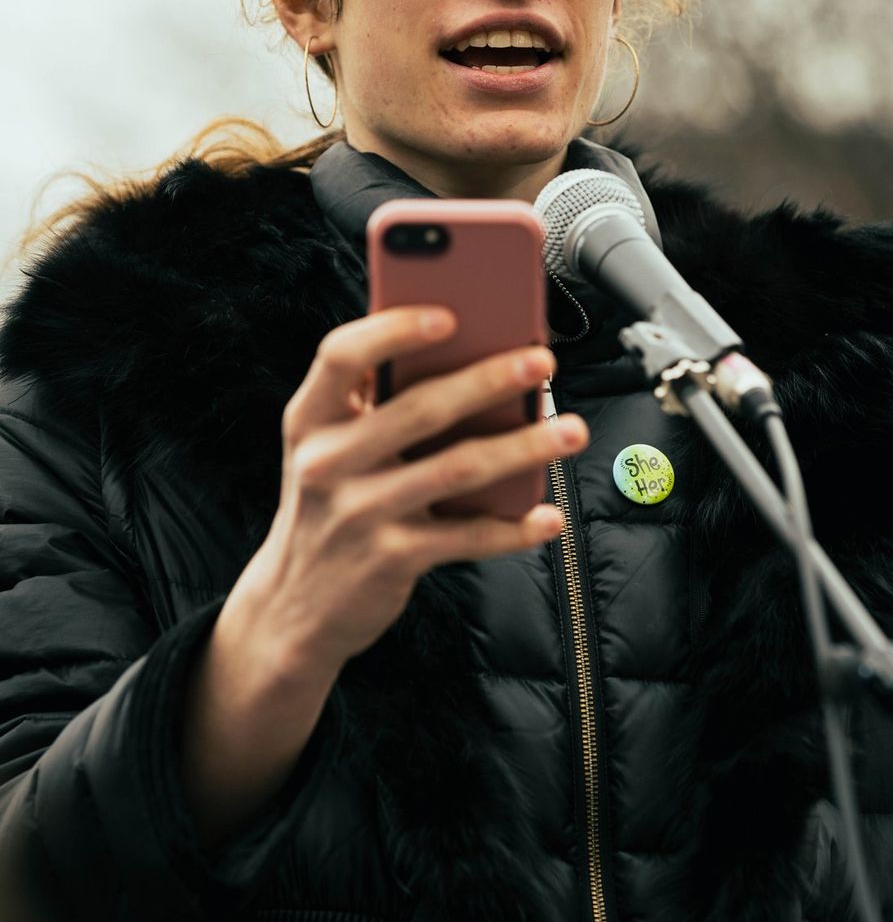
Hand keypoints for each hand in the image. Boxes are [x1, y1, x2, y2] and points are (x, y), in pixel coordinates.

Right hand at [182, 306, 586, 844]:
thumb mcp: (328, 446)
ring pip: (456, 469)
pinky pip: (466, 537)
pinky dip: (514, 526)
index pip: (340, 356)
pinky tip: (548, 515)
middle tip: (540, 362)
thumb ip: (373, 399)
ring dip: (523, 446)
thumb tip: (464, 346)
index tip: (448, 314)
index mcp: (310, 419)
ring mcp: (358, 514)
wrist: (293, 606)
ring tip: (569, 430)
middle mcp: (327, 462)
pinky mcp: (389, 561)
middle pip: (417, 409)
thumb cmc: (331, 502)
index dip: (392, 330)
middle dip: (489, 380)